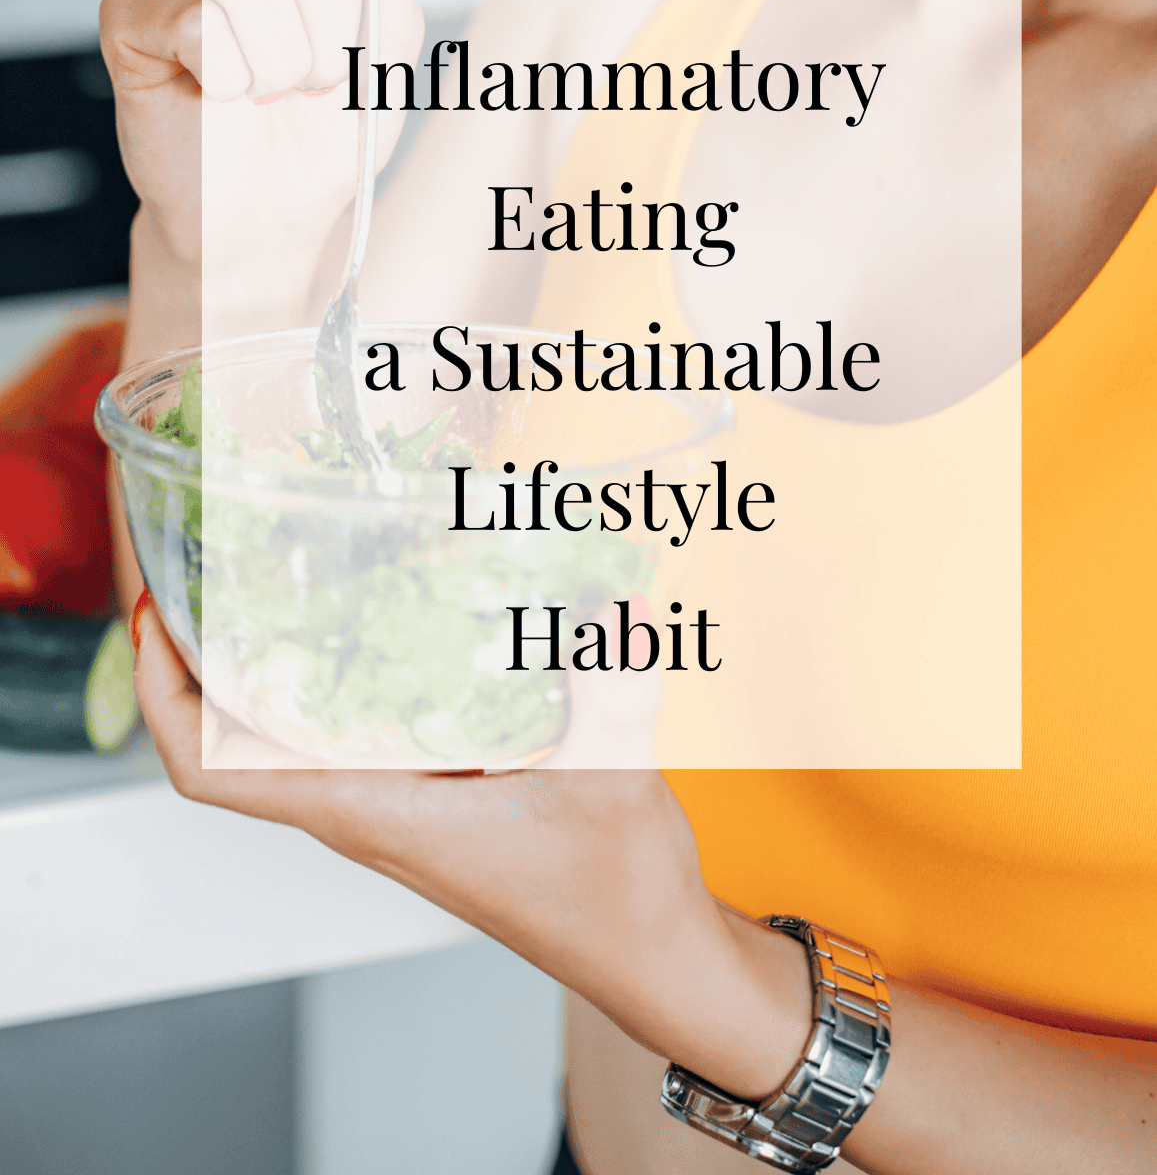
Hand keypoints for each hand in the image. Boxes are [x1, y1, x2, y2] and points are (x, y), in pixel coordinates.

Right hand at [101, 0, 425, 334]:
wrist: (272, 208)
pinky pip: (201, 28)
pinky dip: (230, 79)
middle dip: (335, 32)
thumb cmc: (328, 118)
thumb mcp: (389, 27)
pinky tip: (219, 90)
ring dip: (283, 60)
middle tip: (315, 71)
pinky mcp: (128, 9)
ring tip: (269, 83)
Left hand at [131, 598, 811, 1097]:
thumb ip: (612, 688)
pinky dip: (334, 675)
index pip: (217, 771)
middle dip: (199, 653)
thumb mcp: (615, 783)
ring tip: (265, 571)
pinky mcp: (433, 797)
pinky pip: (351, 731)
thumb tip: (617, 603)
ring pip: (289, 735)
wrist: (656, 962)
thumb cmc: (621, 901)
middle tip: (202, 557)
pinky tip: (373, 613)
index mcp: (377, 815)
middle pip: (234, 740)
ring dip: (260, 662)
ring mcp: (398, 806)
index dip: (166, 693)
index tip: (158, 611)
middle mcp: (369, 811)